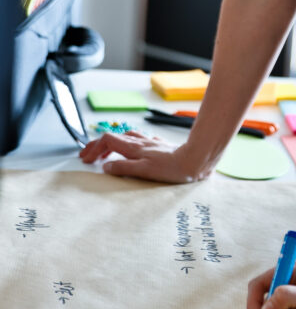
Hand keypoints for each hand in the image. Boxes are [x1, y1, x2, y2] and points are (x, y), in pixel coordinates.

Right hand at [79, 131, 210, 182]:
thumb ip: (123, 168)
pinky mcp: (160, 146)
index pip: (107, 140)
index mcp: (134, 147)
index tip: (86, 159)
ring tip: (106, 153)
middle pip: (114, 137)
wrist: (196, 160)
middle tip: (88, 155)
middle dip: (98, 145)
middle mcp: (141, 142)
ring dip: (112, 143)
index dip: (94, 148)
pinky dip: (128, 144)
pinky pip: (139, 141)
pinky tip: (132, 150)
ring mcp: (150, 143)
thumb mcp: (144, 171)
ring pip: (126, 137)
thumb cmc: (172, 168)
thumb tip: (105, 167)